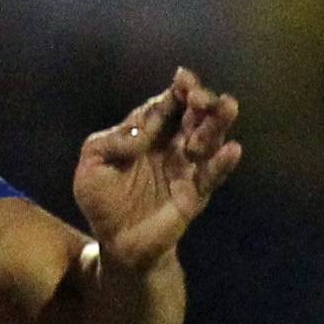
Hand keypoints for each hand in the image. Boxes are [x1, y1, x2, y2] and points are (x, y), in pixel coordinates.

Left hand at [74, 66, 240, 270]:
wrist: (116, 243)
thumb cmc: (104, 201)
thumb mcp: (91, 165)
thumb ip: (109, 142)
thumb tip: (140, 133)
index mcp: (148, 133)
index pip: (167, 104)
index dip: (177, 91)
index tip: (182, 80)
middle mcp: (172, 145)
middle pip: (195, 115)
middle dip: (202, 100)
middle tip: (199, 98)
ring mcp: (187, 168)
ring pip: (210, 139)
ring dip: (217, 123)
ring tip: (225, 109)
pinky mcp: (195, 193)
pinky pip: (213, 176)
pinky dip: (223, 162)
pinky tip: (232, 149)